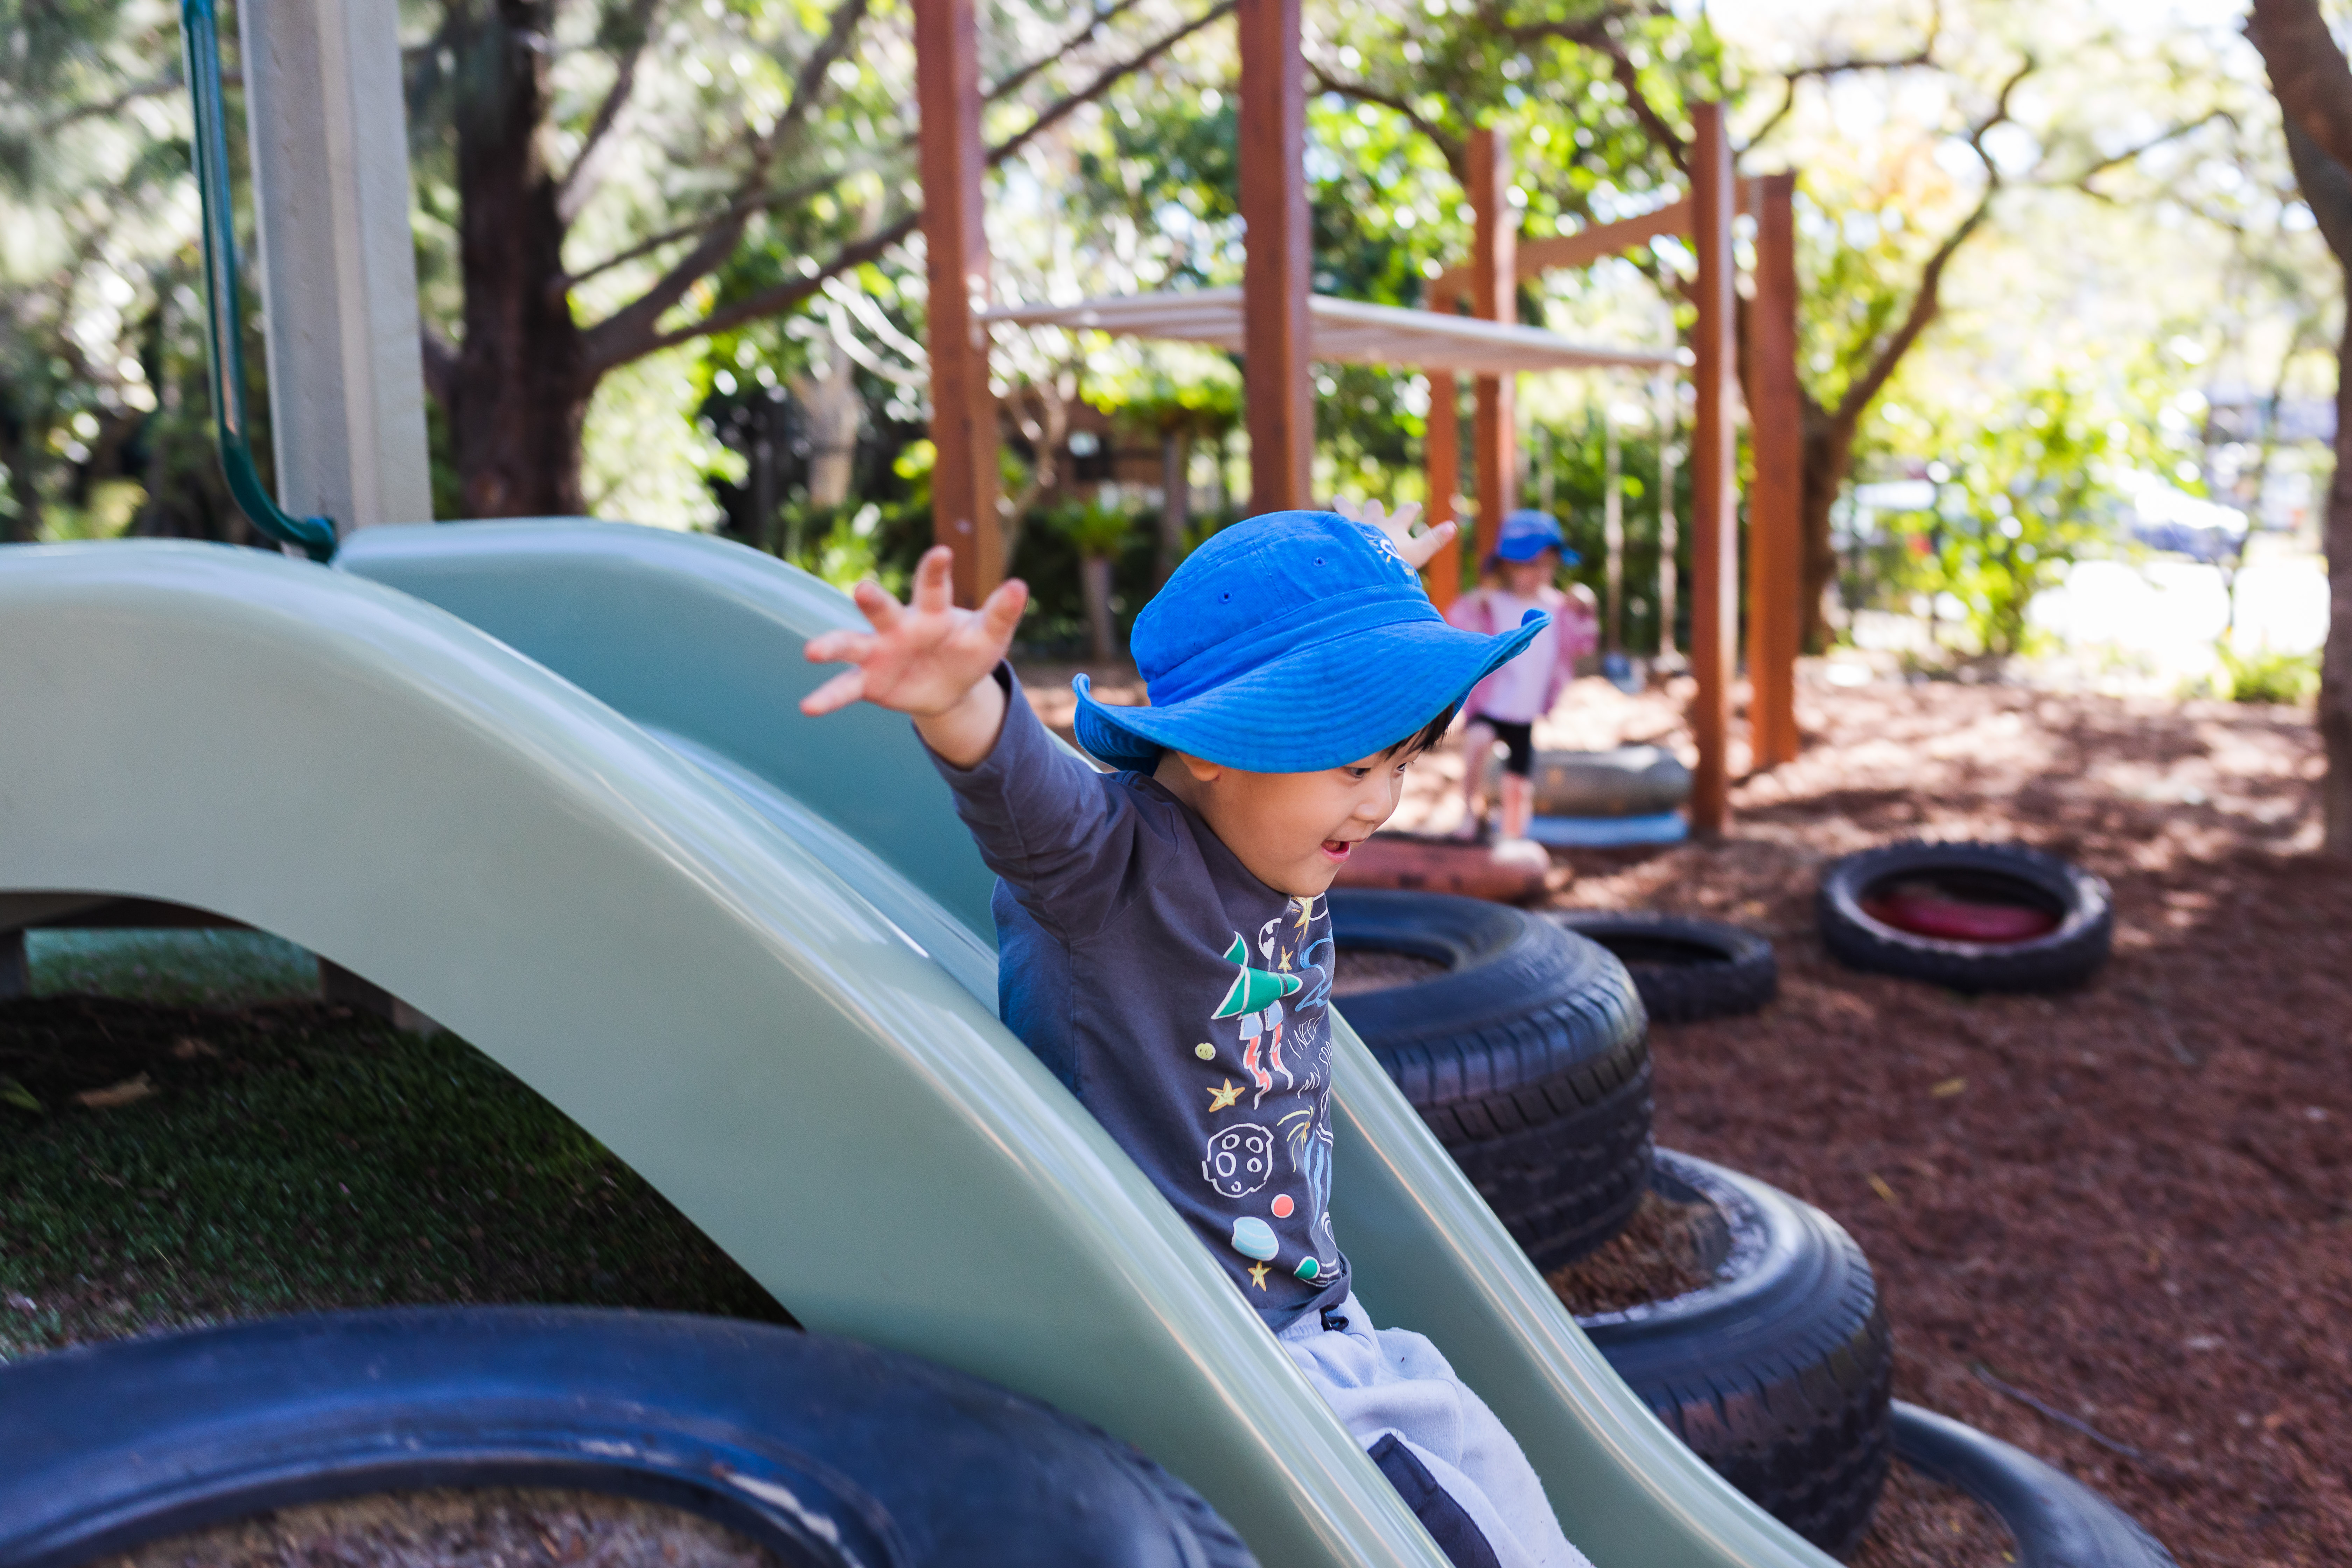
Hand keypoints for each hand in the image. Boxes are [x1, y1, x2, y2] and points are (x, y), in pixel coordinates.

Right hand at [801, 546, 1028, 732]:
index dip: (936, 570)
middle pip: (883, 609)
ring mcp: (877, 652)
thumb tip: (1020, 585)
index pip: (933, 587)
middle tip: (863, 590)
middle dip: (873, 600)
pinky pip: (844, 688)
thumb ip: (1001, 613)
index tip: (943, 553)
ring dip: (831, 646)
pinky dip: (827, 697)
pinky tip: (807, 707)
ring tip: (811, 652)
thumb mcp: (990, 636)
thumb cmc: (968, 650)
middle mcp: (898, 626)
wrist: (951, 686)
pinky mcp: (867, 681)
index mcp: (931, 611)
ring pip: (850, 644)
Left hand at [1332, 496, 1456, 571]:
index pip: (1406, 513)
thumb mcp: (1418, 554)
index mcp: (1393, 527)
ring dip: (1345, 506)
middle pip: (1375, 510)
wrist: (1362, 564)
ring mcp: (1353, 527)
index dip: (1411, 510)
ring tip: (1338, 499)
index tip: (1415, 506)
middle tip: (1375, 505)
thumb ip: (1434, 540)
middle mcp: (1372, 522)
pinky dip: (1323, 522)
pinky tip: (1315, 520)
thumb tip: (1453, 526)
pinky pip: (1328, 524)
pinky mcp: (1335, 534)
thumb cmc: (1392, 562)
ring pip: (1348, 511)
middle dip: (1376, 508)